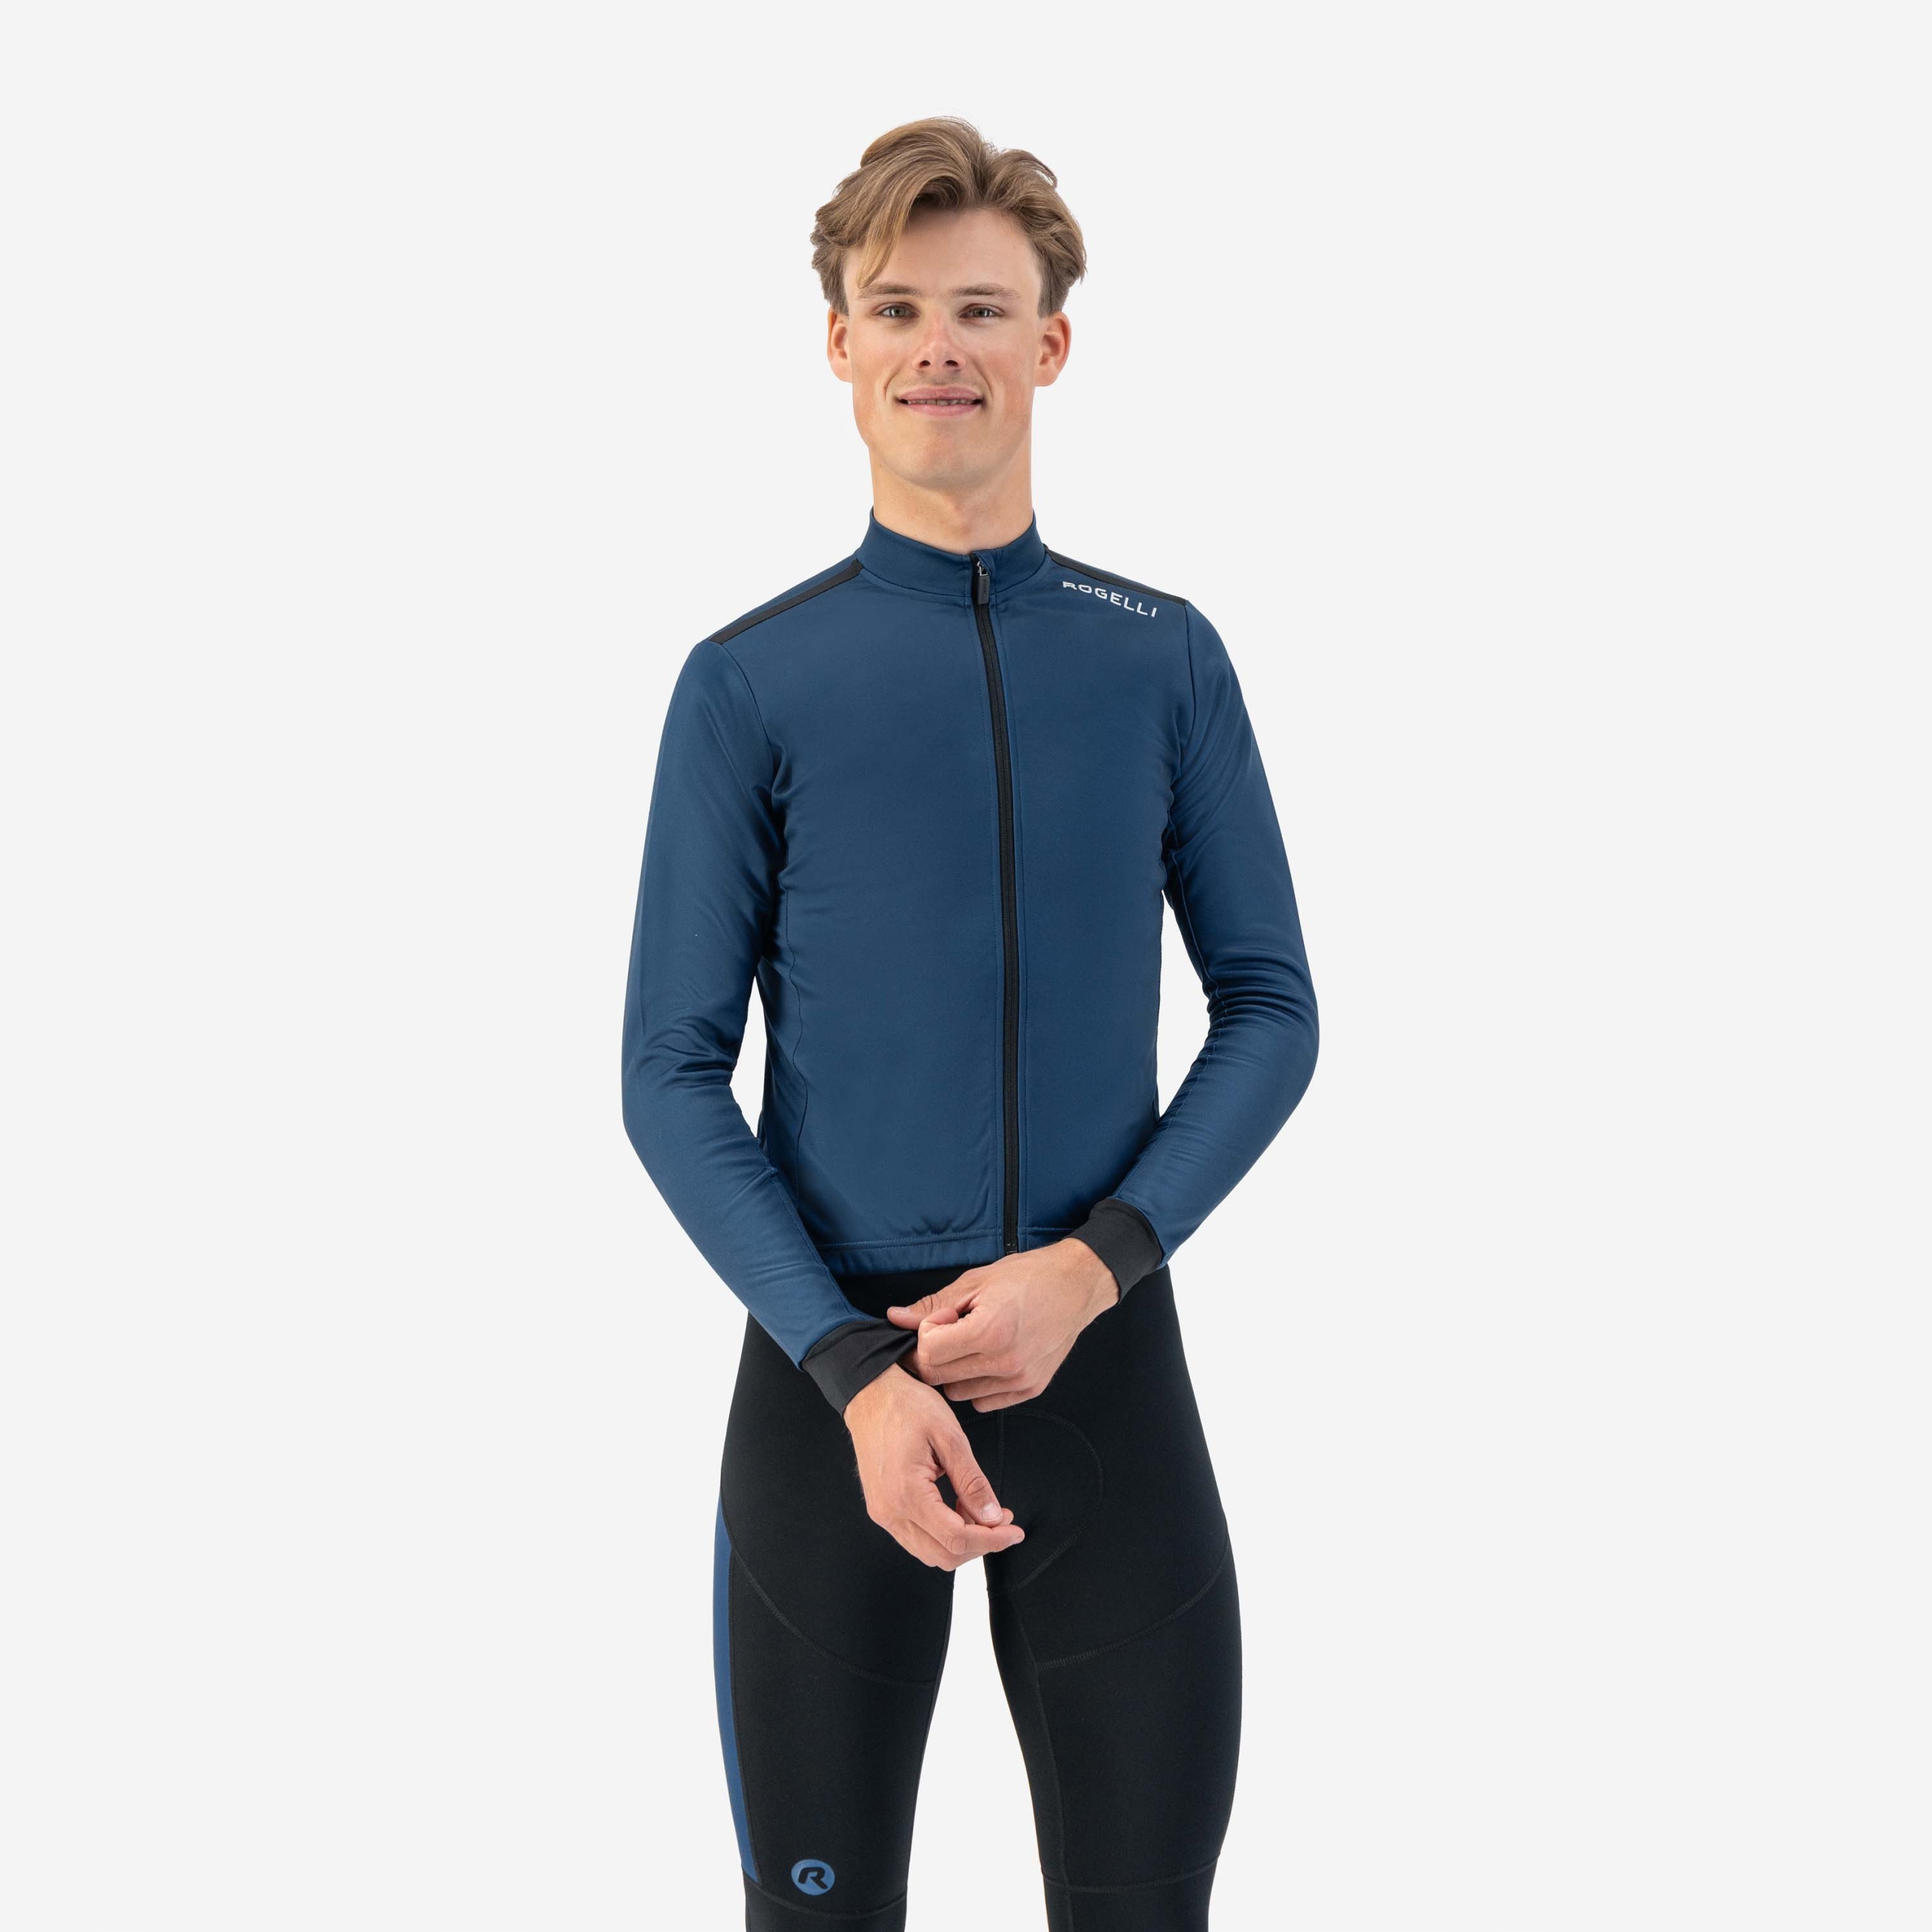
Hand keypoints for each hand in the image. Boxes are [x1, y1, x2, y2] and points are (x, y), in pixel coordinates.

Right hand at [842, 1364, 1026, 1569]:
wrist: (870, 1393)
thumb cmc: (908, 1406)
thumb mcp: (949, 1436)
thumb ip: (972, 1481)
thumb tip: (993, 1518)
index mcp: (907, 1494)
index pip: (957, 1538)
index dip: (992, 1540)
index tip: (1015, 1531)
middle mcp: (890, 1512)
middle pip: (944, 1555)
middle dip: (980, 1543)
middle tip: (1002, 1518)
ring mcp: (883, 1514)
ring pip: (930, 1552)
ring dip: (963, 1540)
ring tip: (982, 1511)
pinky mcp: (882, 1509)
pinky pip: (917, 1538)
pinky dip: (943, 1533)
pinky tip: (959, 1507)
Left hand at [884, 1238, 1119, 1411]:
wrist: (1076, 1285)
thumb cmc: (1028, 1276)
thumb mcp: (976, 1281)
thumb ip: (933, 1305)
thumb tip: (896, 1318)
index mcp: (989, 1332)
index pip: (929, 1353)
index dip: (927, 1333)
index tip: (943, 1317)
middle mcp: (1005, 1363)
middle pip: (938, 1377)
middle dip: (934, 1353)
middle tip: (953, 1329)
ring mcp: (1019, 1380)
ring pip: (958, 1393)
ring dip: (955, 1371)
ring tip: (974, 1342)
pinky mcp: (1030, 1389)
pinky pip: (984, 1401)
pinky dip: (978, 1383)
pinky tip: (990, 1357)